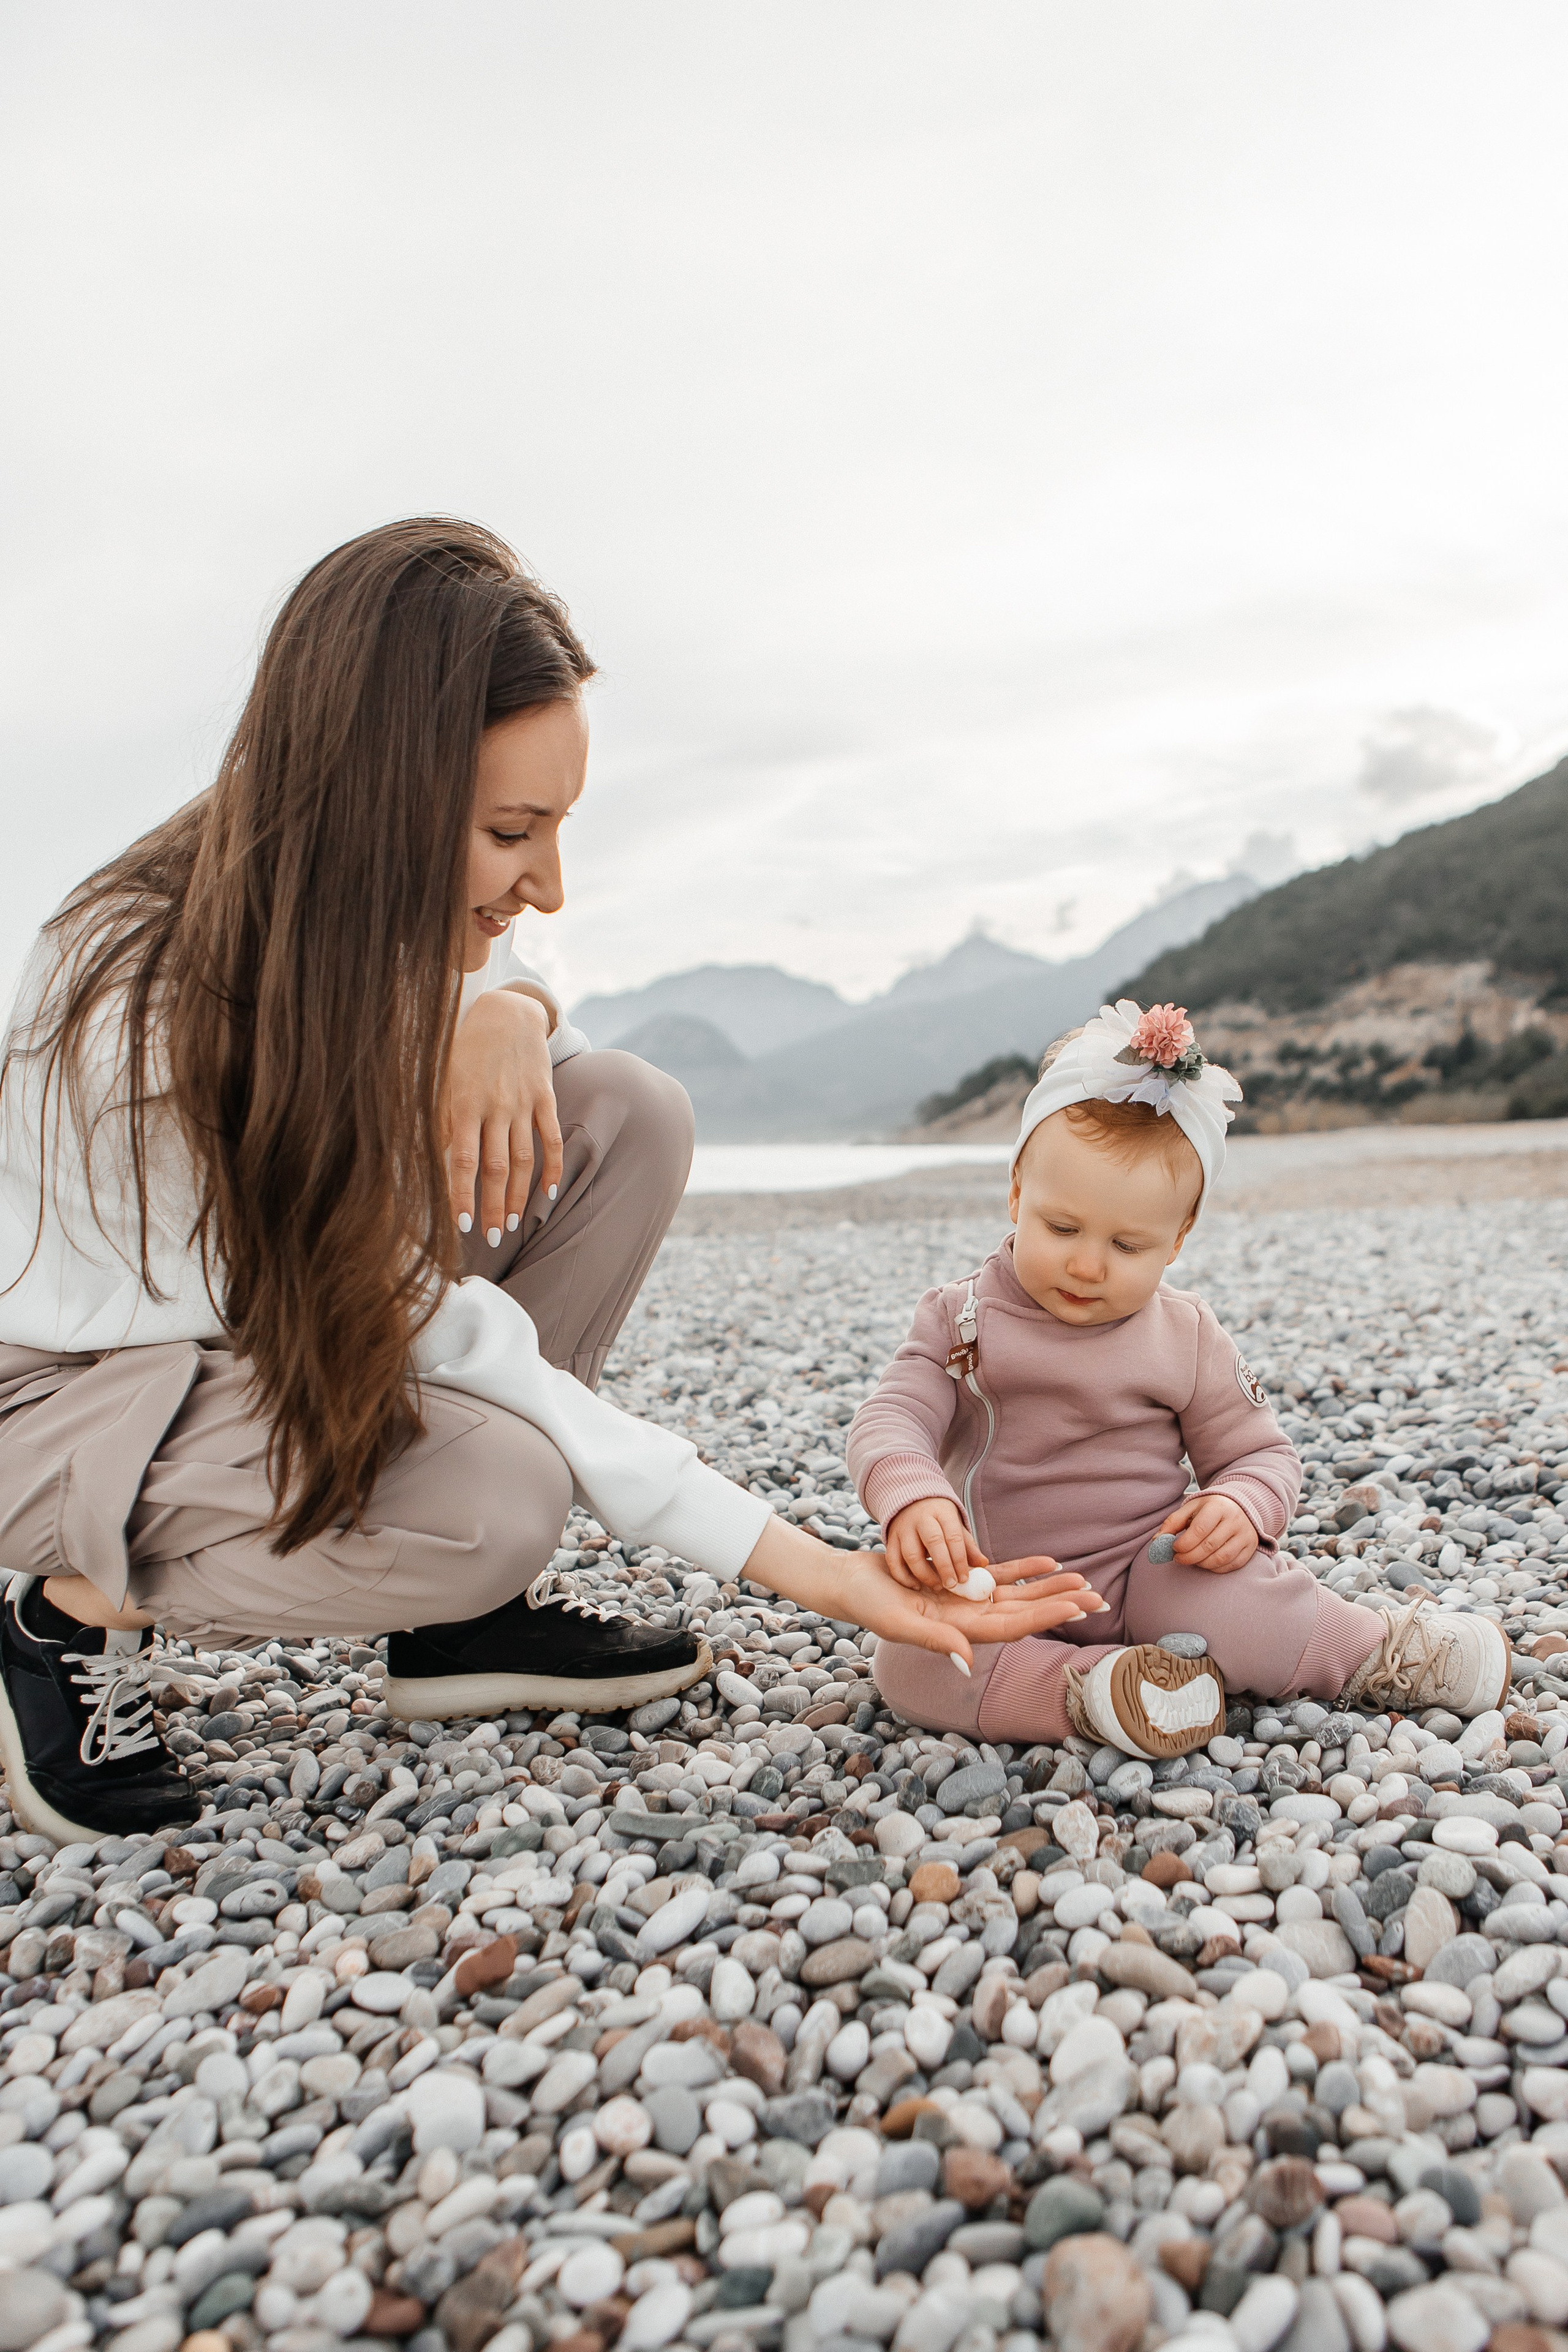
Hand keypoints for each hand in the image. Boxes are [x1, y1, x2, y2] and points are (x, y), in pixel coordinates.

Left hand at [445, 991, 562, 1244]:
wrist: (506, 1011)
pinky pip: (550, 1137)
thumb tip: (433, 1165)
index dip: (461, 1195)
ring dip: (517, 1196)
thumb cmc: (465, 1049)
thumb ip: (440, 1121)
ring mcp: (523, 1102)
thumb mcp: (443, 1080)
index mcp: (464, 1103)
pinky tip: (546, 1194)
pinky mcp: (545, 1096)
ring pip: (523, 1159)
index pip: (461, 1160)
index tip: (460, 1225)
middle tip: (491, 1239)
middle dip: (492, 1206)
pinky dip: (551, 1167)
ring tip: (511, 1225)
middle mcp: (495, 1106)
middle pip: (495, 1167)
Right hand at [739, 1515, 1108, 1675]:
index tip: (1079, 1607)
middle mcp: (971, 1619)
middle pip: (1026, 1613)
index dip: (1048, 1617)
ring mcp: (967, 1601)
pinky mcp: (959, 1582)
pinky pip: (998, 1575)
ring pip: (1018, 1595)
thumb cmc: (868, 1604)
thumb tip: (967, 1662)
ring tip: (1084, 1580)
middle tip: (1099, 1598)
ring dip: (1050, 1589)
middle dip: (1062, 1605)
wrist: (848, 1584)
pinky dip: (1023, 1569)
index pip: (1014, 1626)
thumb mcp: (898, 1623)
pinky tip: (1047, 1562)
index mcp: (961, 1632)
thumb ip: (935, 1641)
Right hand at [885, 1498, 987, 1591]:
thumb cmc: (938, 1517)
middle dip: (944, 1566)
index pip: (953, 1536)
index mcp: (942, 1513)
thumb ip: (967, 1545)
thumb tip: (983, 1564)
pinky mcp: (890, 1539)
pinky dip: (902, 1576)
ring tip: (936, 1585)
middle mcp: (921, 1519)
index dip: (959, 1559)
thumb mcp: (955, 1525)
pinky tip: (915, 1585)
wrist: (910, 1500)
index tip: (964, 1578)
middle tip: (952, 1585)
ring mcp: (903, 1529)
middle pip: (933, 1543)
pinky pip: (893, 1560)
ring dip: (924, 1573)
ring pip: (911, 1553)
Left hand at [1160, 1491, 1256, 1572]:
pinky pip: (1232, 1564)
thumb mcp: (1191, 1508)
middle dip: (1189, 1557)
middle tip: (1178, 1559)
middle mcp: (1235, 1520)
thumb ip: (1173, 1523)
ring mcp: (1245, 1534)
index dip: (1184, 1543)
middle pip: (1209, 1546)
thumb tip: (1157, 1541)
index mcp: (1218, 1507)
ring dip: (1202, 1564)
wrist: (1240, 1505)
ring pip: (1221, 1558)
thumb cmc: (1211, 1508)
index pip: (1200, 1529)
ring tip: (1192, 1560)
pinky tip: (1206, 1563)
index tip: (1174, 1548)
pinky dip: (1216, 1568)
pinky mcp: (1250, 1547)